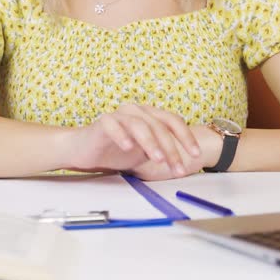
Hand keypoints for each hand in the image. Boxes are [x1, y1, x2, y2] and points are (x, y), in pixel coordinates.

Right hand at [65, 103, 202, 177]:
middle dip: (171, 148)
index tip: (196, 155)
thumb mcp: (144, 154)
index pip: (172, 121)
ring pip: (140, 125)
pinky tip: (128, 147)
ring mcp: (119, 115)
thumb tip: (183, 164)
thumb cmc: (115, 152)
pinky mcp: (103, 123)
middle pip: (159, 126)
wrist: (84, 151)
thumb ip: (161, 152)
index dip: (186, 137)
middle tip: (178, 168)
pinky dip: (122, 135)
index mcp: (149, 116)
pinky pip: (113, 126)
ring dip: (151, 143)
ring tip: (158, 160)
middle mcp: (136, 111)